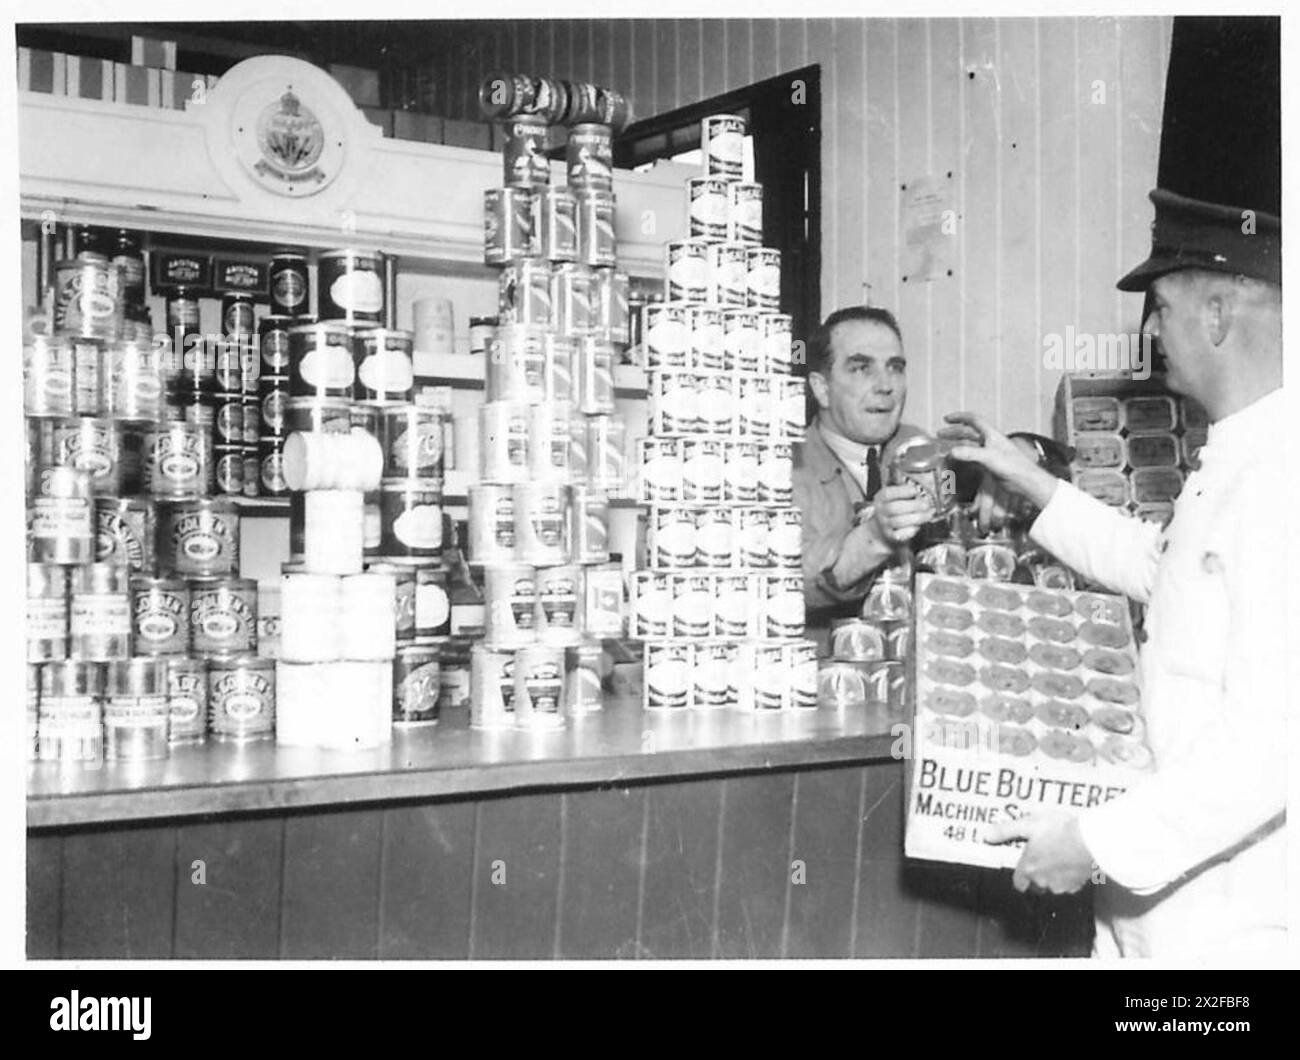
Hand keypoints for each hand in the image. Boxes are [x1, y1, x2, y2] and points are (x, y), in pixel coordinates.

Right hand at [864, 483, 935, 545]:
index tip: (915, 490)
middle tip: (926, 505)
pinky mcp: (890, 536)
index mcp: (881, 498)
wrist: (886, 526)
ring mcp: (884, 524)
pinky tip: (918, 526)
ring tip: (928, 515)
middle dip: (912, 505)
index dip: (902, 491)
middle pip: (893, 508)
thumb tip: (921, 494)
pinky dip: (911, 530)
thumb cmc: (897, 507)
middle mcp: (880, 511)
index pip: (887, 493)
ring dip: (916, 518)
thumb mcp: (898, 496)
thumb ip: (907, 493)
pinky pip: (900, 534)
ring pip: (898, 521)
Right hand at [939, 412, 1060, 515]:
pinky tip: (959, 462)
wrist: (1025, 480)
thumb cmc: (1015, 466)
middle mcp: (990, 441)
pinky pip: (973, 457)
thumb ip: (970, 453)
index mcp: (991, 435)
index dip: (959, 417)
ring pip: (970, 445)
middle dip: (954, 432)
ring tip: (946, 447)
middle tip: (942, 434)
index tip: (947, 419)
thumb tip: (952, 451)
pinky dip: (963, 457)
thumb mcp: (989, 457)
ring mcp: (990, 453)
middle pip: (969, 432)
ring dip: (958, 444)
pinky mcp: (990, 464)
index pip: (973, 420)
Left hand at [985, 810, 1095, 894]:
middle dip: (1037, 874)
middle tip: (1043, 855)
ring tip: (1059, 854)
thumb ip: (1006, 831)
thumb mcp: (1028, 824)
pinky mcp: (1079, 884)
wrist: (1091, 839)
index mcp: (1029, 869)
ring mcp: (1062, 885)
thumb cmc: (1060, 830)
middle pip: (1036, 885)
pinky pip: (1071, 884)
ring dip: (1054, 874)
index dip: (1020, 876)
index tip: (1023, 866)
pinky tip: (1073, 860)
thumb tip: (987, 835)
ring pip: (1053, 885)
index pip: (1019, 883)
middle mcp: (1044, 881)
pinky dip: (1070, 875)